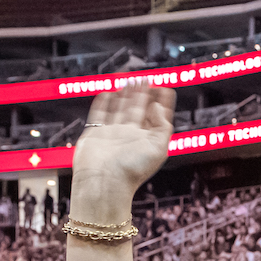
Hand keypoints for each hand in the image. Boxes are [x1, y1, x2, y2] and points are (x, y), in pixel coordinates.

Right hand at [69, 84, 175, 226]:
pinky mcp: (94, 135)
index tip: (165, 88)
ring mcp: (111, 135)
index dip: (161, 103)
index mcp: (146, 141)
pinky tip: (108, 92)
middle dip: (142, 94)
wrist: (103, 182)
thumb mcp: (158, 148)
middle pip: (137, 110)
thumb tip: (157, 107)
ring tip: (130, 80)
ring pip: (119, 109)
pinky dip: (103, 104)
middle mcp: (130, 137)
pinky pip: (99, 116)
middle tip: (146, 78)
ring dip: (124, 95)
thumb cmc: (132, 170)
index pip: (156, 118)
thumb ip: (162, 126)